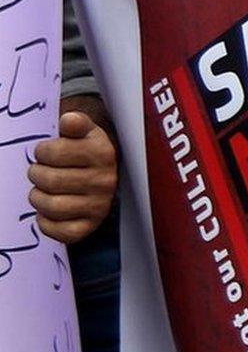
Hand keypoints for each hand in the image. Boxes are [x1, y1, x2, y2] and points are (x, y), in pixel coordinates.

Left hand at [29, 108, 116, 243]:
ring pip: (51, 207)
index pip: (54, 152)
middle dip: (36, 174)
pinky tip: (46, 211)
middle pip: (50, 181)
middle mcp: (106, 180)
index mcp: (104, 153)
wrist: (102, 174)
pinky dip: (45, 222)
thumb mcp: (84, 132)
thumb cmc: (85, 151)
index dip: (42, 151)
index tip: (45, 152)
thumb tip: (68, 120)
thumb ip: (76, 123)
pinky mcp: (91, 226)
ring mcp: (100, 205)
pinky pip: (60, 232)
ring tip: (41, 190)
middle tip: (39, 171)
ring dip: (37, 198)